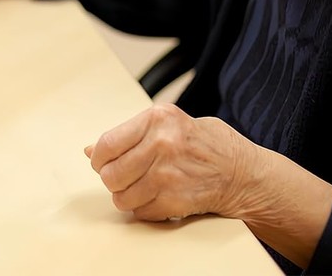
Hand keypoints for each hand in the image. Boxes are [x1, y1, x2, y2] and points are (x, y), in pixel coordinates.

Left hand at [85, 103, 253, 220]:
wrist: (240, 171)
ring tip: (139, 187)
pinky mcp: (177, 200)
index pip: (107, 144)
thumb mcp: (165, 123)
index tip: (101, 162)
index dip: (99, 158)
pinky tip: (155, 197)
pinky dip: (142, 208)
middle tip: (121, 177)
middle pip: (110, 174)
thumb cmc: (199, 143)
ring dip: (126, 196)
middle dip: (111, 179)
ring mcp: (169, 174)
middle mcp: (161, 144)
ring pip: (122, 197)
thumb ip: (128, 134)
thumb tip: (91, 151)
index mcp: (156, 118)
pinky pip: (140, 211)